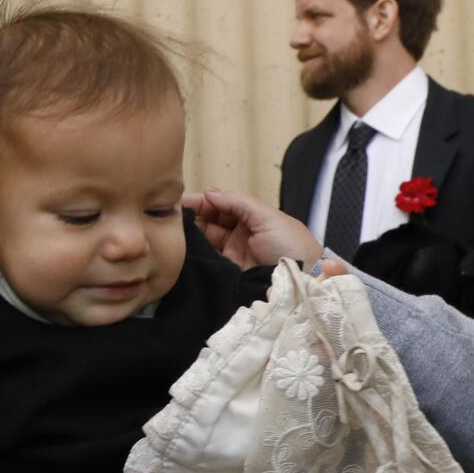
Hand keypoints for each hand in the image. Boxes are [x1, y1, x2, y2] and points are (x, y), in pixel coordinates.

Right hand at [182, 189, 321, 268]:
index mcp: (251, 216)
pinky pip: (208, 260)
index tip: (180, 201)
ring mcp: (233, 253)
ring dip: (190, 234)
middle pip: (210, 221)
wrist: (304, 280)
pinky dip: (194, 254)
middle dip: (192, 216)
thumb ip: (238, 202)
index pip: (220, 205)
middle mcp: (239, 233)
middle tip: (169, 215)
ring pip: (205, 240)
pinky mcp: (228, 272)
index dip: (202, 201)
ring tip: (170, 229)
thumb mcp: (268, 216)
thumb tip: (209, 192)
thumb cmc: (291, 245)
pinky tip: (180, 248)